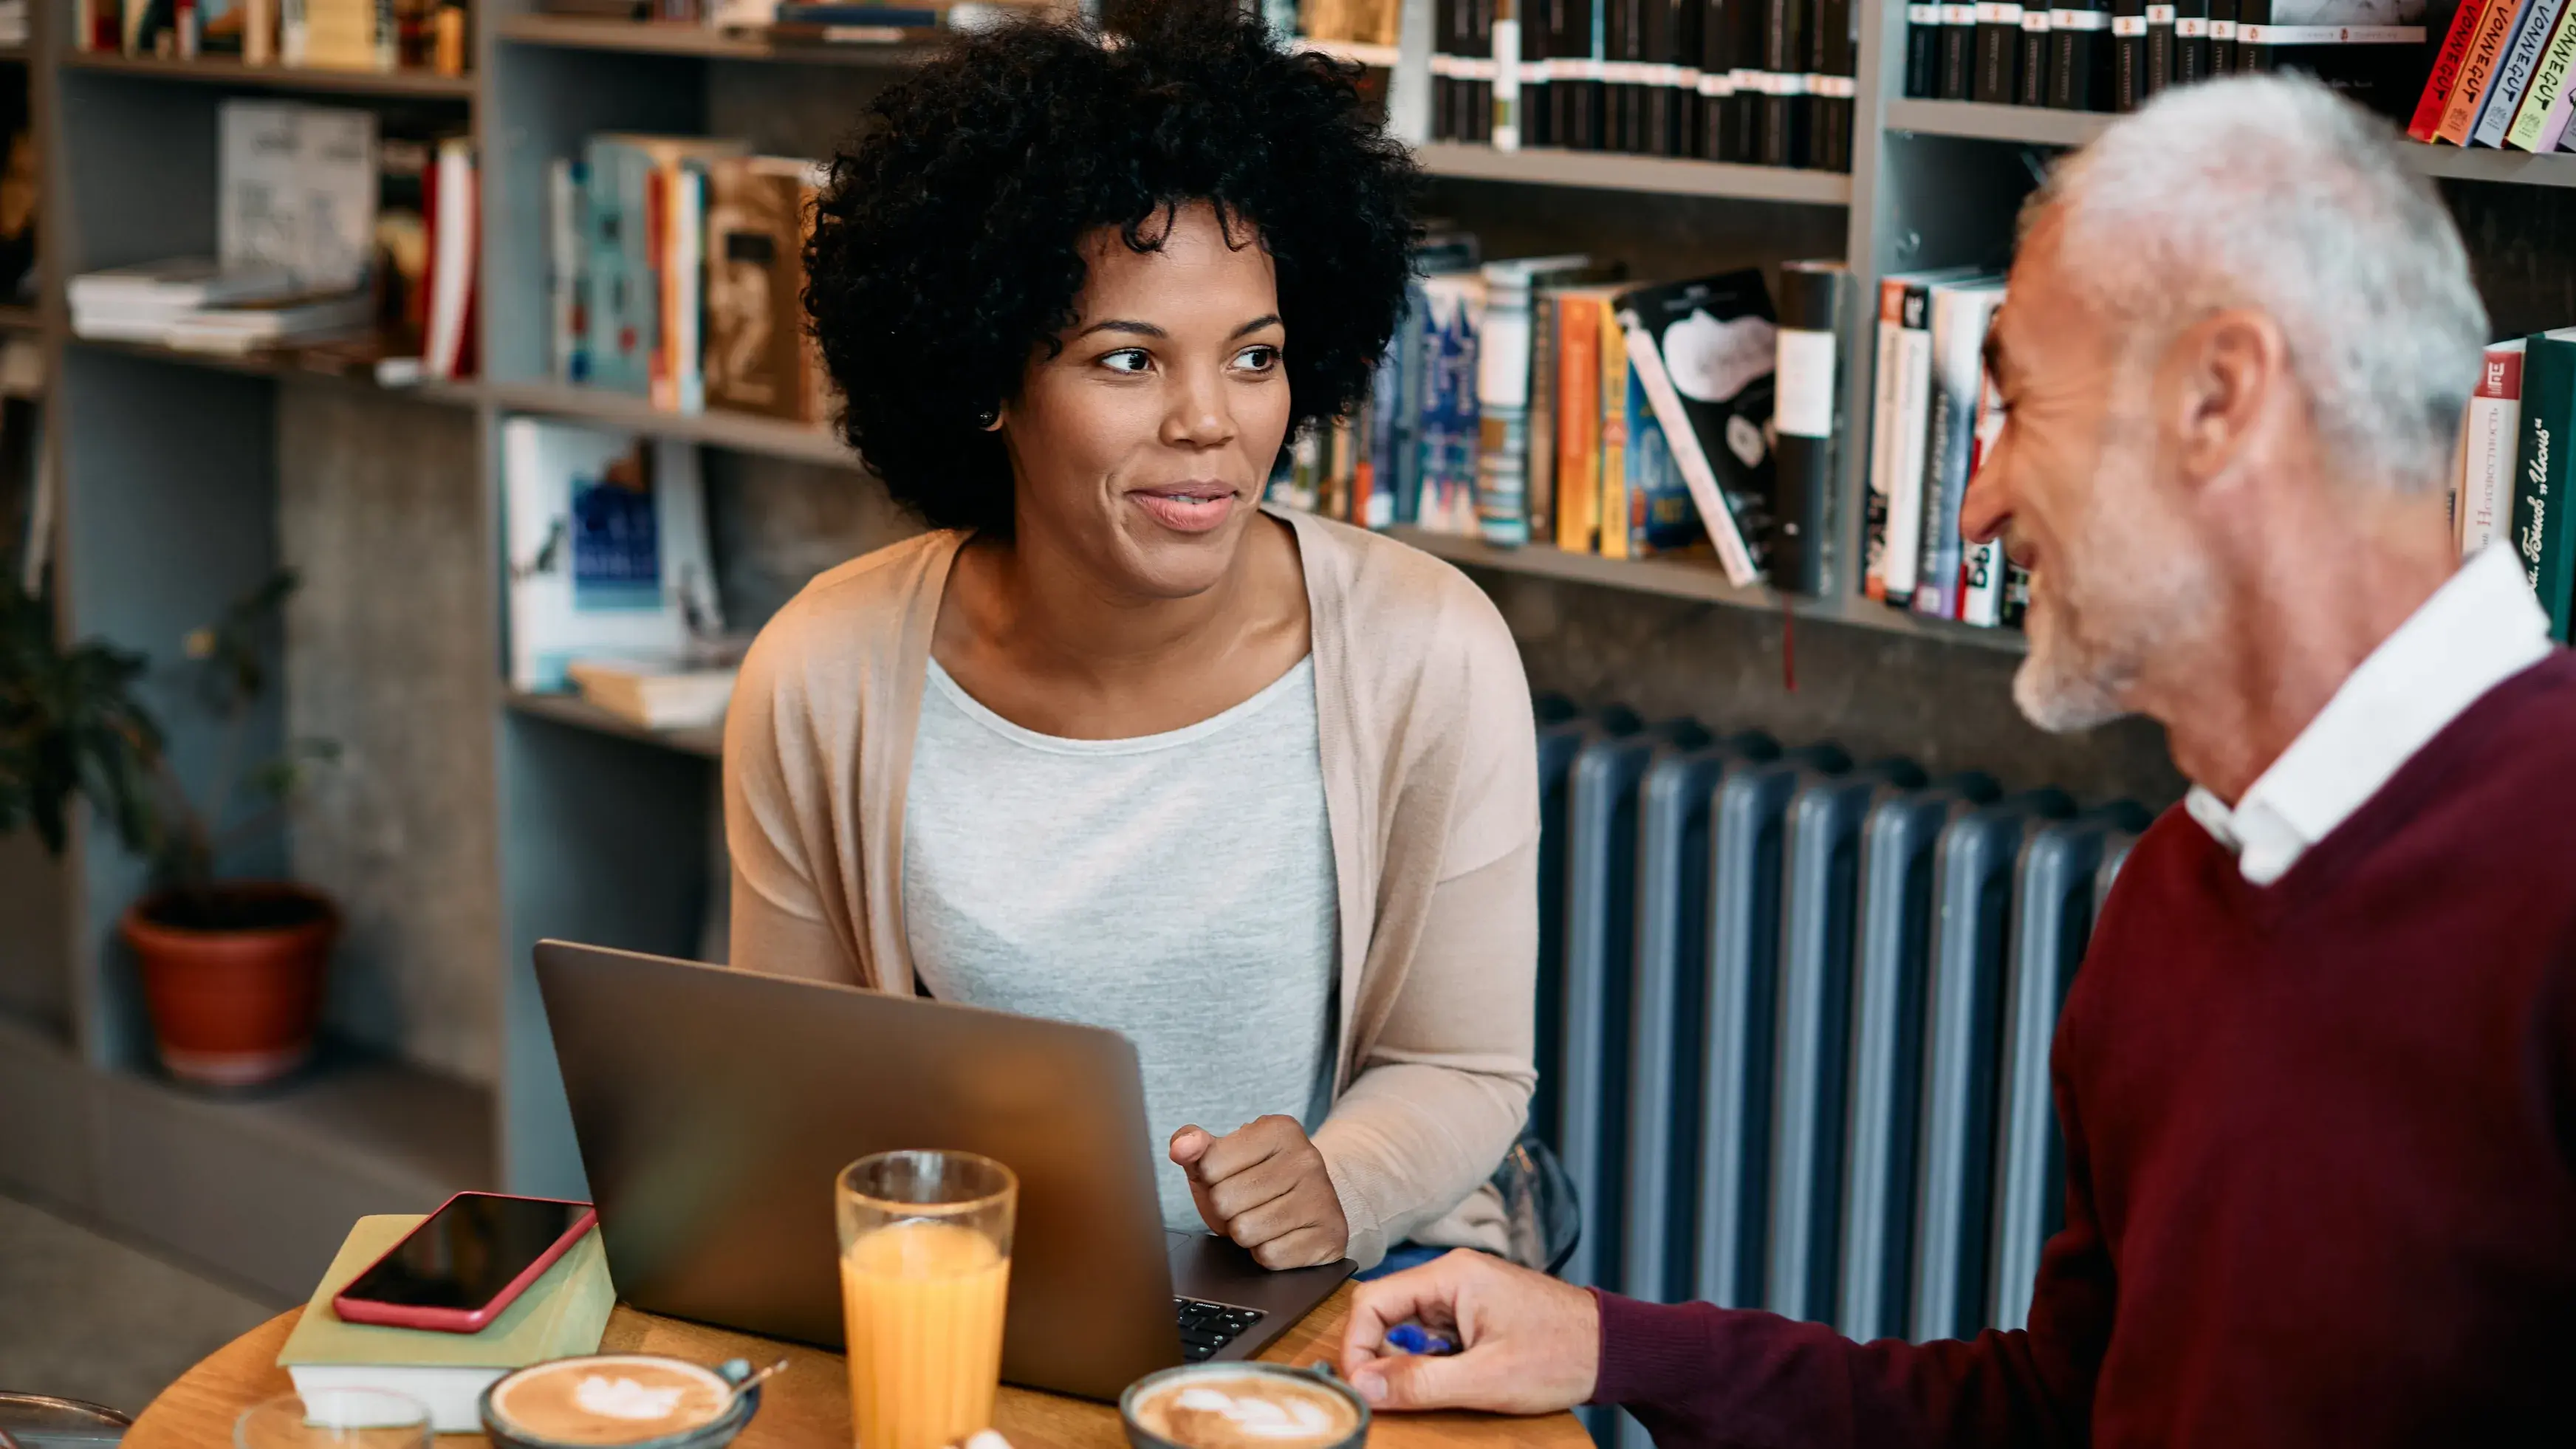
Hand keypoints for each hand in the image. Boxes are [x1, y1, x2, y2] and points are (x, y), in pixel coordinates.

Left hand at [1168, 1115, 1348, 1268]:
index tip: (1233, 1176)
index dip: (1211, 1180)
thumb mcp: (1220, 1158)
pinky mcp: (1330, 1235)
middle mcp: (1307, 1158)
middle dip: (1227, 1210)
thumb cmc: (1255, 1179)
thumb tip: (1181, 1147)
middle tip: (1248, 1203)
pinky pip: (1270, 1256)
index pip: (1210, 1164)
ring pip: (1246, 1231)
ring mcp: (1322, 1197)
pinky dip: (1266, 1253)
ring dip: (1245, 1233)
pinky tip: (1280, 1236)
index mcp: (1279, 1129)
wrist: (1307, 1204)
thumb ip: (1191, 1144)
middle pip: (1226, 1200)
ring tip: (1263, 1219)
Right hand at [1339, 1249, 1598, 1414]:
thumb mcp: (1485, 1378)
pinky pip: (1432, 1333)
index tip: (1360, 1386)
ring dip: (1406, 1361)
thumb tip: (1364, 1387)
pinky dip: (1430, 1360)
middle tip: (1388, 1395)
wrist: (1613, 1350)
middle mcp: (1453, 1275)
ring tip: (1430, 1389)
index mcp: (1451, 1275)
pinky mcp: (1475, 1311)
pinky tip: (1452, 1380)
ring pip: (1408, 1325)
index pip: (1373, 1300)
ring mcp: (1465, 1292)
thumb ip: (1419, 1382)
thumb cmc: (1560, 1354)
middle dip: (1379, 1356)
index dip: (1356, 1346)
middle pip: (1386, 1311)